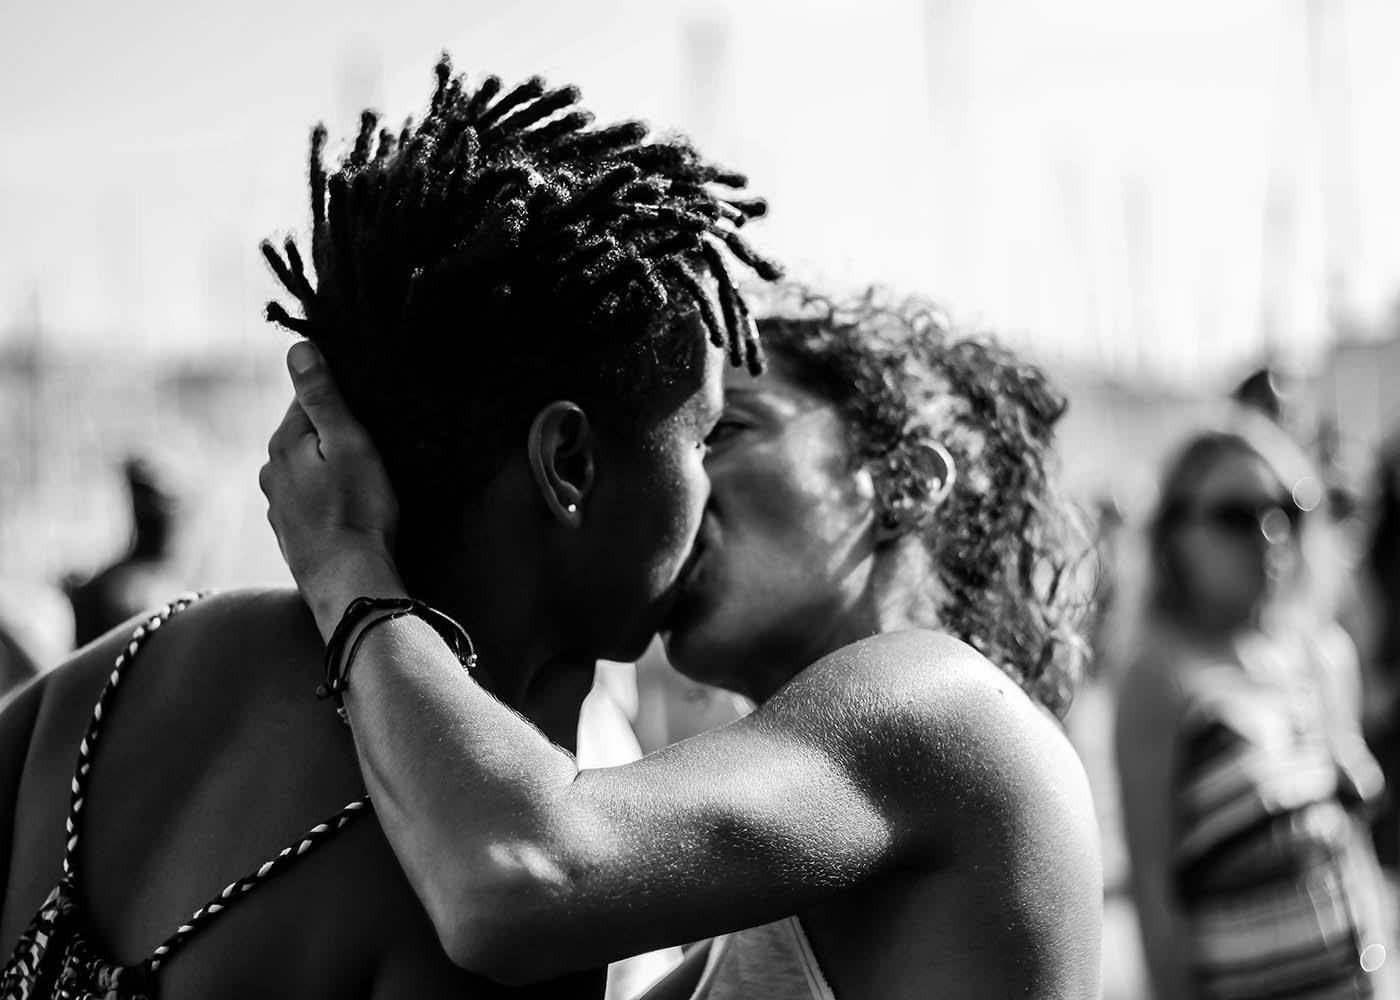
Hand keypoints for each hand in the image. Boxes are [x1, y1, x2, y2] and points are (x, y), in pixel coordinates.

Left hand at [260, 342, 406, 639]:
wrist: (348, 582)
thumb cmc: (358, 510)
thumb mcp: (349, 443)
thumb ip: (323, 397)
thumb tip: (297, 348)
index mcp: (284, 443)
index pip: (307, 400)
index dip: (338, 400)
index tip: (366, 411)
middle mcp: (271, 471)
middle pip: (304, 436)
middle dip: (332, 436)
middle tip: (371, 449)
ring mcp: (277, 506)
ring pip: (305, 471)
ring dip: (328, 471)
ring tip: (362, 484)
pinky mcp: (290, 534)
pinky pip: (308, 502)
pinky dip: (326, 500)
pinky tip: (348, 511)